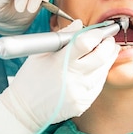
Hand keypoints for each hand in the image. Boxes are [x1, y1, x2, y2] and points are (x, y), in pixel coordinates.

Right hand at [0, 20, 119, 133]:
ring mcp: (78, 93)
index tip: (100, 31)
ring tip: (108, 51)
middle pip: (101, 57)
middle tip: (109, 39)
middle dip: (108, 45)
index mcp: (59, 62)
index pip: (85, 43)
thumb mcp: (40, 53)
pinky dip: (100, 74)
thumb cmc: (30, 78)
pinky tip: (98, 68)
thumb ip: (61, 37)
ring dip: (108, 59)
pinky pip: (98, 86)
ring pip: (103, 71)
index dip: (96, 34)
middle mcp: (71, 79)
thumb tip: (79, 24)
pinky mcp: (82, 104)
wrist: (24, 109)